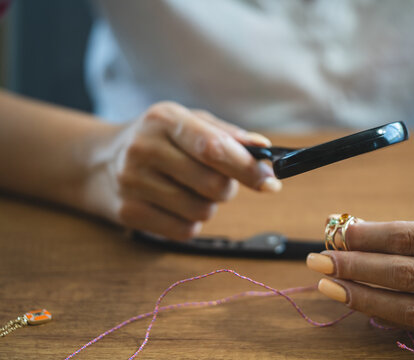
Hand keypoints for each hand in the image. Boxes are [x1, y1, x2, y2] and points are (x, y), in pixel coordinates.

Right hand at [83, 102, 280, 240]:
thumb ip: (228, 135)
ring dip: (208, 205)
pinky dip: (190, 222)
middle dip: (227, 188)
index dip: (247, 167)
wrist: (97, 161)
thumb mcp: (188, 123)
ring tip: (188, 189)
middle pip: (213, 185)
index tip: (271, 181)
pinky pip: (185, 231)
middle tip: (217, 180)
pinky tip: (173, 204)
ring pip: (202, 211)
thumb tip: (264, 150)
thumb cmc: (157, 140)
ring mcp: (132, 182)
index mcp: (165, 119)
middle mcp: (144, 148)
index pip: (213, 147)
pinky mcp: (128, 213)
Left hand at [307, 194, 413, 339]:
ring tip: (329, 287)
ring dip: (364, 298)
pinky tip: (364, 305)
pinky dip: (392, 317)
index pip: (410, 240)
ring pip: (412, 310)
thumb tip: (359, 236)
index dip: (366, 239)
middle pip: (405, 277)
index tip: (334, 233)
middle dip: (354, 269)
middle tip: (319, 261)